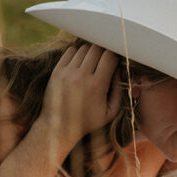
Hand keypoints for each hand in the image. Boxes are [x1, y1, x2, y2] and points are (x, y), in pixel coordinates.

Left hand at [40, 44, 121, 158]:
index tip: (115, 61)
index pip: (109, 57)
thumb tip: (119, 70)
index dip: (115, 56)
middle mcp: (81, 77)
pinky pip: (71, 51)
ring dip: (91, 52)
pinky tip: (81, 62)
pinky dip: (78, 53)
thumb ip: (119, 90)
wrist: (59, 127)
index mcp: (97, 86)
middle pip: (97, 49)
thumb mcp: (111, 112)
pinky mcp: (57, 71)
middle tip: (104, 61)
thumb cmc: (88, 121)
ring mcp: (67, 73)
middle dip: (104, 52)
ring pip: (84, 48)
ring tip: (92, 63)